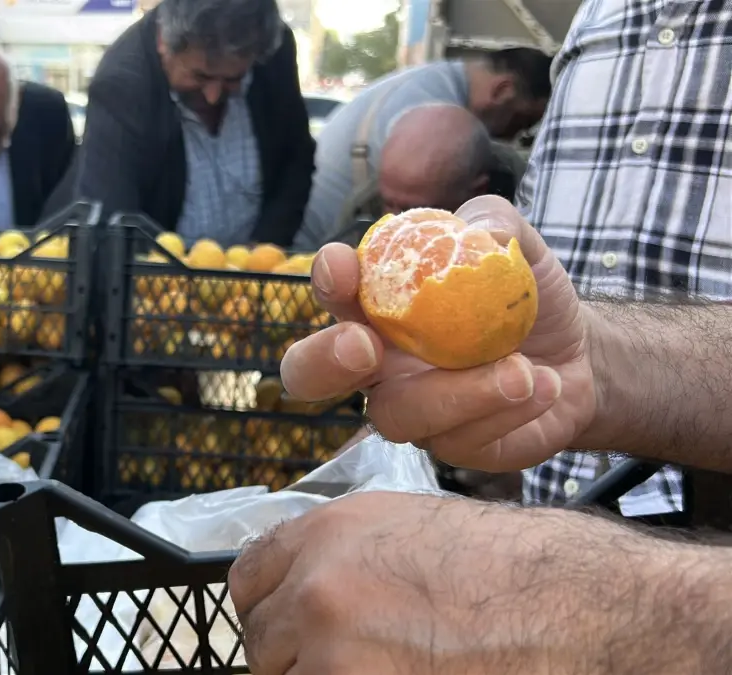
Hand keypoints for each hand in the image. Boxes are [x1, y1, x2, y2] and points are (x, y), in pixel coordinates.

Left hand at [228, 491, 682, 674]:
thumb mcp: (415, 527)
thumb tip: (305, 585)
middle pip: (261, 639)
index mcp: (328, 533)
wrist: (587, 611)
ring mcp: (335, 652)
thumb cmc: (521, 570)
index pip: (247, 578)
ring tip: (379, 670)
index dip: (269, 606)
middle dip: (294, 653)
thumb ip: (345, 552)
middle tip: (343, 661)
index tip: (287, 625)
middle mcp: (319, 588)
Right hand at [282, 196, 594, 470]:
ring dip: (460, 394)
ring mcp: (411, 410)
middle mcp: (378, 364)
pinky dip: (510, 412)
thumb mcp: (516, 244)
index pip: (333, 295)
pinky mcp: (453, 448)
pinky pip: (461, 443)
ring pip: (398, 415)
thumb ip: (492, 221)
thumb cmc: (525, 298)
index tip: (343, 266)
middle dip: (324, 360)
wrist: (581, 358)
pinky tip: (547, 387)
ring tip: (523, 372)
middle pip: (309, 375)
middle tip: (364, 346)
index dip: (327, 282)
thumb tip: (475, 231)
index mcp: (378, 308)